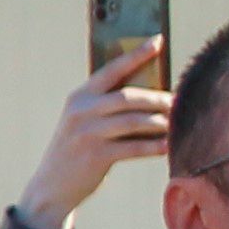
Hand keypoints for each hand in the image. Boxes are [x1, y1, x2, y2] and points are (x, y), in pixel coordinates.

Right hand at [17, 41, 173, 228]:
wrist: (51, 188)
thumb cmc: (76, 151)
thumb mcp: (82, 122)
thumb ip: (105, 106)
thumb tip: (149, 95)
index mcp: (79, 97)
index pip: (112, 70)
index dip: (136, 54)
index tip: (157, 40)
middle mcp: (81, 112)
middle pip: (128, 97)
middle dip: (157, 98)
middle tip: (178, 101)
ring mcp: (87, 134)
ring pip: (134, 122)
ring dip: (160, 122)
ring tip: (177, 123)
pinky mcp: (96, 156)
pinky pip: (134, 147)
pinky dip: (154, 146)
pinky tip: (168, 146)